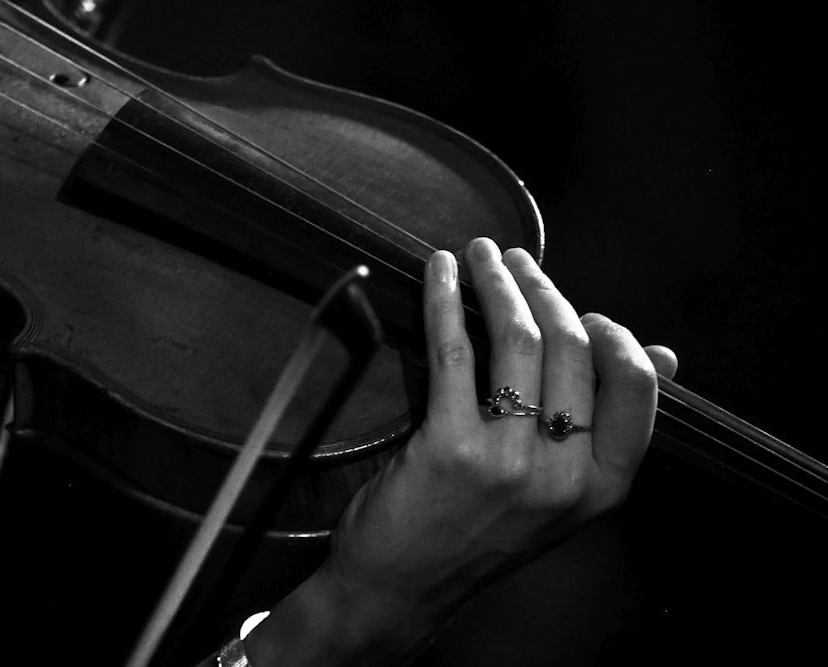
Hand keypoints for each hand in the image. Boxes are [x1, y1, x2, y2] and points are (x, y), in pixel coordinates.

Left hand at [245, 238, 676, 665]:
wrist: (404, 587)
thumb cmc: (479, 531)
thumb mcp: (561, 494)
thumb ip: (608, 429)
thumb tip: (664, 355)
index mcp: (602, 487)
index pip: (635, 385)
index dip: (611, 332)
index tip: (582, 307)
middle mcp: (564, 477)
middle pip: (572, 349)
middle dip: (542, 287)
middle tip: (514, 259)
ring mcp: (508, 463)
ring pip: (519, 341)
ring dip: (499, 281)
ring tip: (482, 254)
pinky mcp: (450, 448)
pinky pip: (455, 351)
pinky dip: (447, 299)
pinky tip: (441, 272)